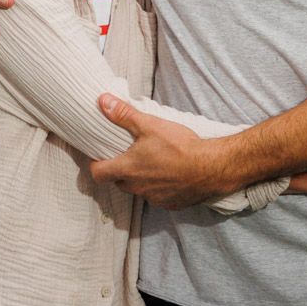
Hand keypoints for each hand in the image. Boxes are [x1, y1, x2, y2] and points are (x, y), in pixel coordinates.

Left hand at [89, 94, 228, 209]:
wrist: (211, 168)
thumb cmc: (179, 146)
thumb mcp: (150, 125)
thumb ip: (124, 115)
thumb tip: (103, 101)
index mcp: (128, 169)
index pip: (98, 174)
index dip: (95, 165)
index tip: (99, 157)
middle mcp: (137, 188)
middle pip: (118, 182)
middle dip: (120, 170)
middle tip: (128, 155)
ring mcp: (154, 198)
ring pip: (139, 189)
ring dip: (141, 179)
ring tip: (153, 162)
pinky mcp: (170, 204)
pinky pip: (158, 196)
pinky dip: (159, 187)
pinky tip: (170, 174)